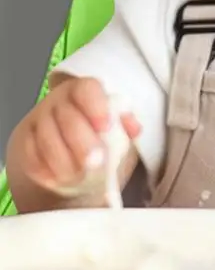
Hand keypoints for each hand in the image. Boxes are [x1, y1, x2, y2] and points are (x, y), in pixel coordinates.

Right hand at [21, 78, 139, 194]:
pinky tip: (60, 179)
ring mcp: (38, 120)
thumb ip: (126, 124)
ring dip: (66, 161)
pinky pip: (32, 156)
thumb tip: (135, 129)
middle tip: (97, 161)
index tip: (107, 127)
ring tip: (82, 176)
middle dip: (84, 143)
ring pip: (49, 140)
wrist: (66, 146)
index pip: (87, 90)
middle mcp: (58, 101)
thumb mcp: (117, 126)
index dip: (96, 107)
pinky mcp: (24, 141)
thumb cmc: (97, 132)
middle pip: (69, 119)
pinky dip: (47, 170)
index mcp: (84, 90)